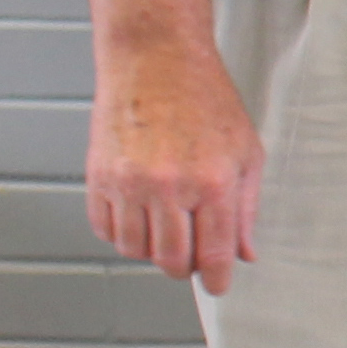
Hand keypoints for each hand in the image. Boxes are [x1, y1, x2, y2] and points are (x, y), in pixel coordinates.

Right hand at [87, 41, 263, 293]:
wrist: (156, 61)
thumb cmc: (206, 99)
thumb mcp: (246, 151)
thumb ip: (247, 207)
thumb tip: (245, 252)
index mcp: (212, 181)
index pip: (213, 253)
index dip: (216, 279)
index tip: (218, 286)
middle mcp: (168, 186)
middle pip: (171, 260)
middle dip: (185, 268)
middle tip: (194, 258)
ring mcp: (128, 183)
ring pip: (136, 250)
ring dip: (153, 250)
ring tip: (169, 227)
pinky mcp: (99, 177)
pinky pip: (106, 230)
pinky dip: (124, 233)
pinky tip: (141, 215)